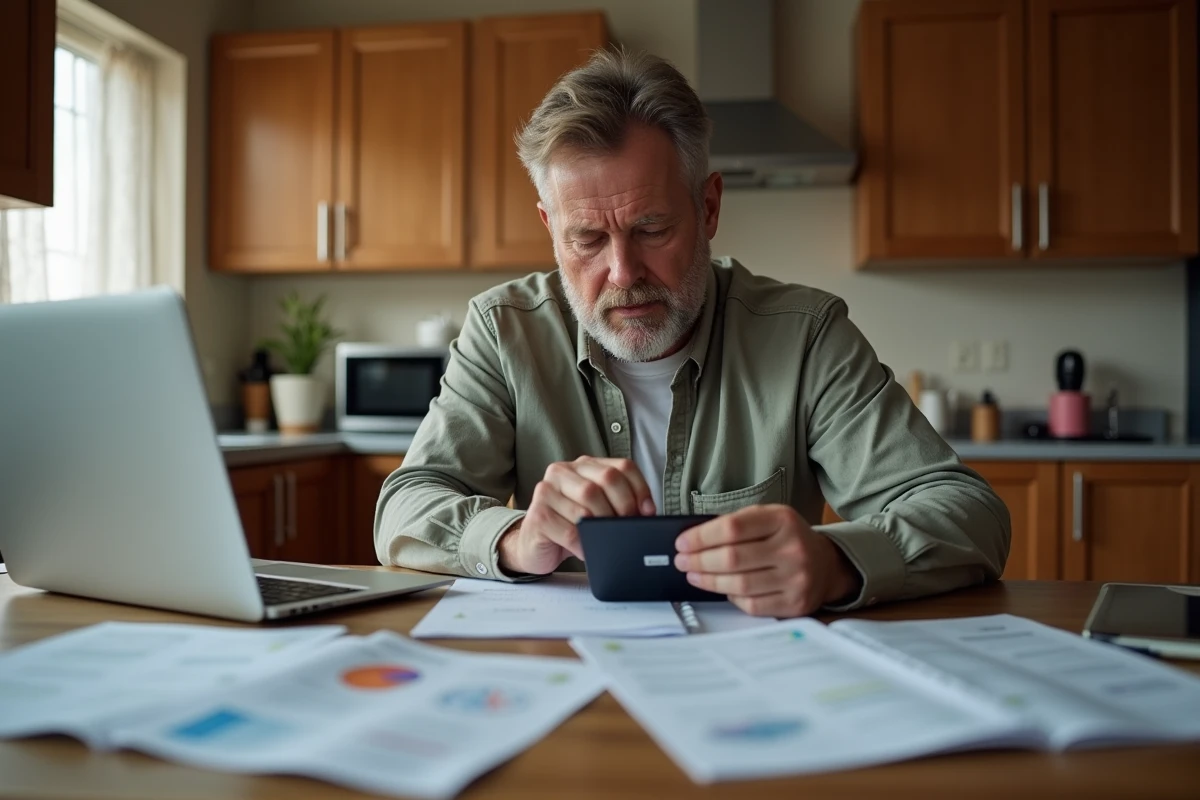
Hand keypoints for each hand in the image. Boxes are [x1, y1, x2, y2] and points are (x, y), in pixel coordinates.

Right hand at [498, 456, 655, 574]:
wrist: (534, 545)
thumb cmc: (570, 526)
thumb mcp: (596, 508)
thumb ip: (617, 501)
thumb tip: (645, 513)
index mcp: (583, 465)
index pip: (621, 466)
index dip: (640, 489)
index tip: (647, 512)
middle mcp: (563, 471)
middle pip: (605, 481)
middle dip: (624, 508)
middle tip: (627, 528)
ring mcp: (546, 491)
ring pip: (588, 506)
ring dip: (604, 529)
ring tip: (607, 541)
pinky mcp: (537, 515)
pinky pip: (570, 531)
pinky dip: (584, 545)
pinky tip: (587, 551)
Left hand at [673, 505, 861, 617]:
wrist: (827, 565)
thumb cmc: (788, 539)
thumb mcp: (769, 518)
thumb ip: (738, 524)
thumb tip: (694, 539)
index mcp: (783, 520)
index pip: (732, 528)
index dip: (701, 537)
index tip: (682, 543)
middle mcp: (792, 549)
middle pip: (732, 558)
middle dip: (699, 561)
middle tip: (682, 561)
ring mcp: (796, 579)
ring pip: (739, 584)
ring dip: (709, 581)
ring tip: (693, 575)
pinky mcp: (795, 604)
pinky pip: (752, 604)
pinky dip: (731, 597)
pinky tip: (721, 589)